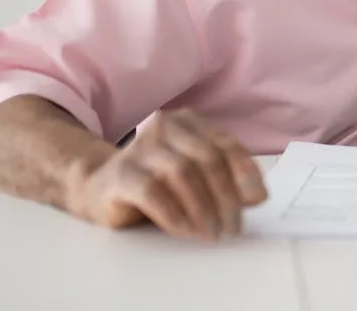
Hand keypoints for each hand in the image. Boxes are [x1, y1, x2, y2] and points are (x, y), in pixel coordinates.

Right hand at [63, 108, 268, 240]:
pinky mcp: (121, 173)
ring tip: (211, 233)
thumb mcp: (196, 178)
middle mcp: (165, 128)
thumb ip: (226, 180)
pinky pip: (152, 191)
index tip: (257, 201)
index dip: (245, 173)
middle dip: (226, 197)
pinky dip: (173, 213)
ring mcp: (140, 148)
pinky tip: (184, 230)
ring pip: (183, 173)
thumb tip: (256, 196)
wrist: (99, 187)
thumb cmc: (156, 184)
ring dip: (203, 208)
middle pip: (208, 159)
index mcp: (188, 124)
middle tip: (232, 227)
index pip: (226, 145)